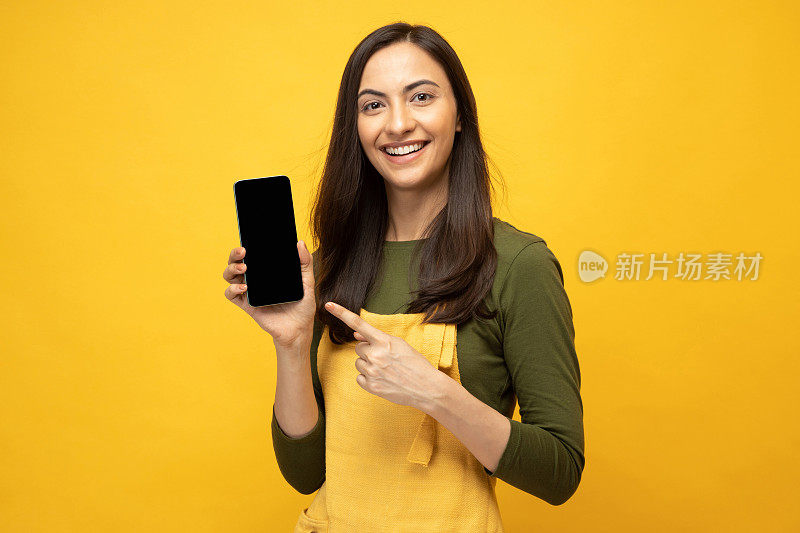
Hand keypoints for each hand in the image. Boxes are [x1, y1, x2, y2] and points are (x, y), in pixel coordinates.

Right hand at [223, 242, 316, 349]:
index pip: (252, 254)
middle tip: (243, 252)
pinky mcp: (246, 305)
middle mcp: (255, 279)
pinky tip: (244, 288)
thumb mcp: (307, 281)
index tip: (249, 240)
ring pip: (229, 276)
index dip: (246, 245)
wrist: (299, 329)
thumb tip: (300, 243)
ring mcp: (249, 292)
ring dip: (231, 269)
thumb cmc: (303, 305)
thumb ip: (305, 262)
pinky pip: (231, 295)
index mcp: (267, 271)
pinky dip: (232, 289)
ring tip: (244, 269)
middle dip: (234, 254)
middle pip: (236, 262)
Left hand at [323, 301, 443, 410]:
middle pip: (358, 348)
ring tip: (386, 370)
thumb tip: (356, 334)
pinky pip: (359, 377)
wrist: (427, 388)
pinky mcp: (371, 386)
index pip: (358, 323)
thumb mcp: (400, 345)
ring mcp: (372, 371)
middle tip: (385, 358)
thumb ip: (378, 339)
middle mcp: (375, 355)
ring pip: (359, 363)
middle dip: (368, 351)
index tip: (328, 305)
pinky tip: (383, 379)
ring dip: (368, 364)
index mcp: (384, 341)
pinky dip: (368, 378)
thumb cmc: (416, 364)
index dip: (341, 313)